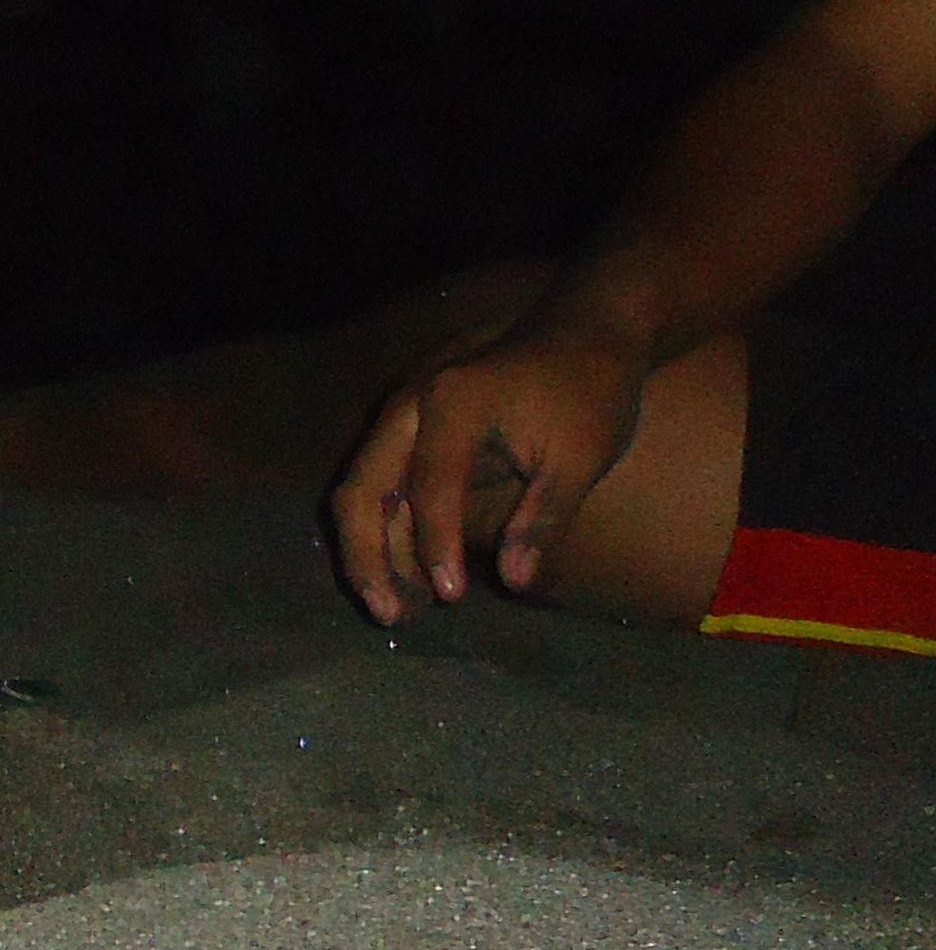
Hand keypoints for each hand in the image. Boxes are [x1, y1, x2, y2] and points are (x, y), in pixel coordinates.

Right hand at [327, 319, 652, 624]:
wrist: (584, 332)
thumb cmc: (590, 390)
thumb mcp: (582, 456)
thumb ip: (544, 517)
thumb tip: (514, 581)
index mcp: (451, 405)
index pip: (428, 488)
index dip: (436, 547)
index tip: (452, 597)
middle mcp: (407, 410)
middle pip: (358, 493)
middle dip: (366, 560)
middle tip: (388, 617)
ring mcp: (399, 420)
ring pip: (359, 495)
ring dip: (372, 554)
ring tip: (400, 609)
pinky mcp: (406, 434)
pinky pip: (378, 490)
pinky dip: (387, 535)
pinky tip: (412, 575)